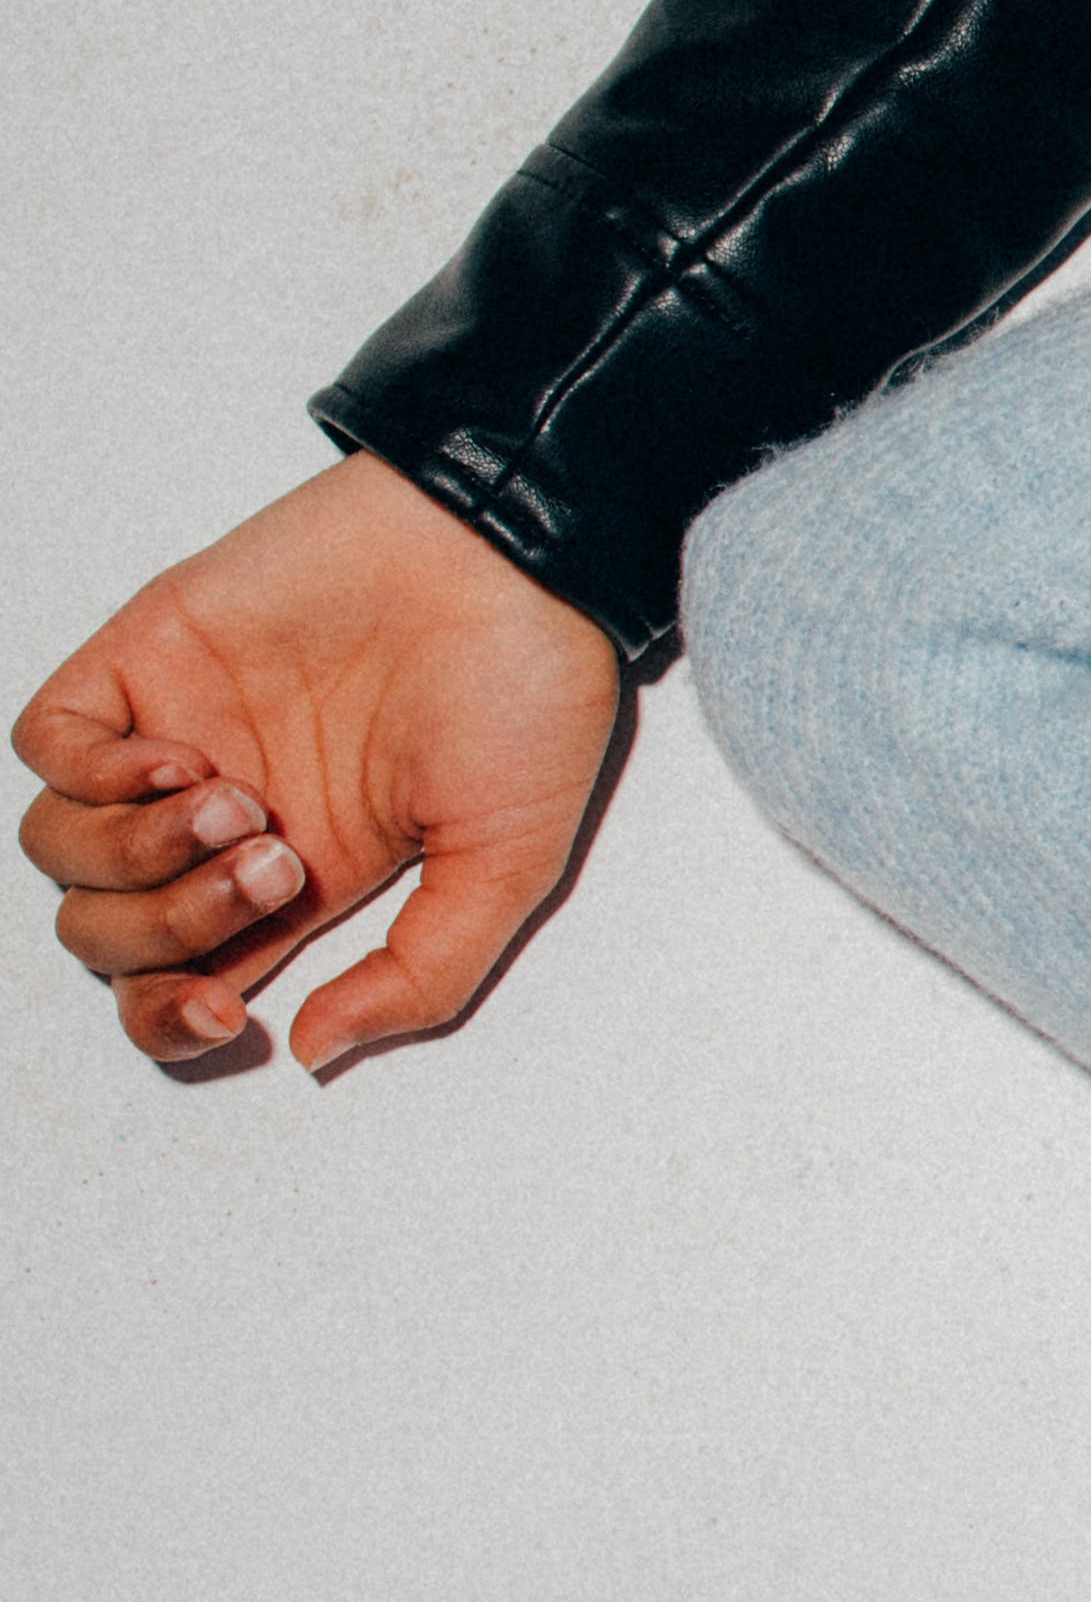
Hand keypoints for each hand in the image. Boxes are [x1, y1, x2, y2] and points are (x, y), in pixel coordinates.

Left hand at [21, 454, 631, 1071]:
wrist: (512, 555)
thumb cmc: (530, 693)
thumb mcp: (509, 867)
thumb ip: (421, 972)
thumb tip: (312, 1047)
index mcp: (303, 874)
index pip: (177, 977)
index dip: (169, 1018)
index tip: (226, 1013)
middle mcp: (225, 815)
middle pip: (106, 929)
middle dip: (171, 928)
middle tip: (277, 868)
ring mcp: (177, 735)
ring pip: (60, 848)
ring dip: (137, 854)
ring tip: (238, 802)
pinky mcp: (142, 659)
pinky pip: (44, 745)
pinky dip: (92, 774)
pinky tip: (183, 758)